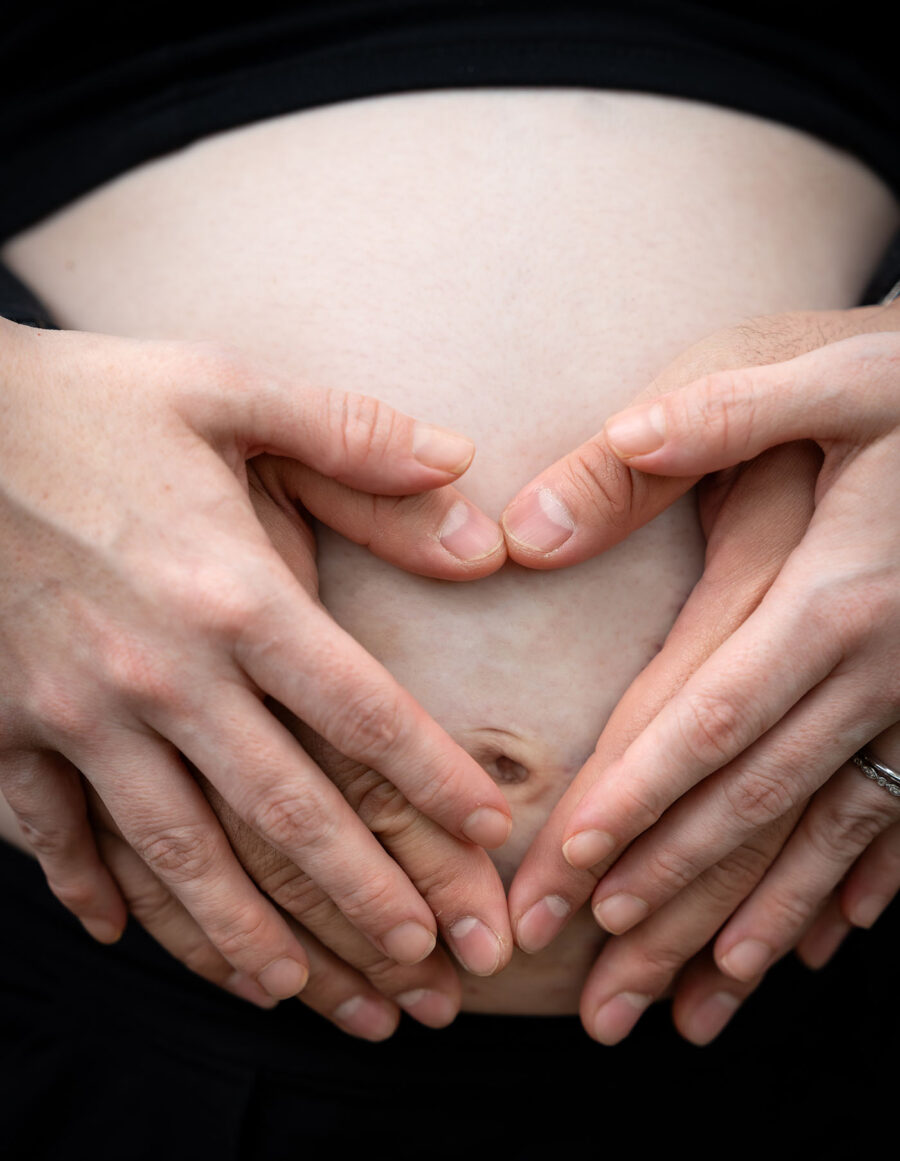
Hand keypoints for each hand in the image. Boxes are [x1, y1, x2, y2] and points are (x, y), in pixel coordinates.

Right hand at [0, 319, 511, 1001]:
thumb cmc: (88, 401)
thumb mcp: (226, 389)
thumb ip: (351, 436)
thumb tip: (465, 469)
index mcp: (233, 591)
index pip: (360, 710)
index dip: (433, 778)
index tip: (487, 834)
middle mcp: (163, 671)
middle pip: (284, 809)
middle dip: (361, 894)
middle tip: (421, 963)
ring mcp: (77, 712)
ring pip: (176, 852)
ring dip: (244, 932)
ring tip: (299, 992)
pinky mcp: (3, 725)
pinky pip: (50, 833)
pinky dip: (88, 890)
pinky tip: (125, 937)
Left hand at [506, 303, 899, 1039]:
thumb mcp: (823, 376)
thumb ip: (705, 423)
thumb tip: (551, 507)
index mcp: (829, 595)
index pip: (708, 718)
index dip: (637, 797)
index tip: (569, 872)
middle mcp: (878, 669)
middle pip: (752, 803)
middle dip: (667, 896)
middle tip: (596, 990)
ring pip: (821, 837)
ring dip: (749, 926)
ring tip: (684, 1007)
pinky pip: (896, 825)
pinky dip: (848, 894)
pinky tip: (811, 948)